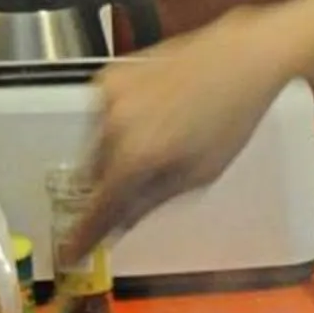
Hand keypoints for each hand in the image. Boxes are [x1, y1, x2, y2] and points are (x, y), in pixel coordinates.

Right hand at [76, 11, 301, 253]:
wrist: (242, 59)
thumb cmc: (232, 115)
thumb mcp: (200, 174)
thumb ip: (152, 201)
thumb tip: (122, 223)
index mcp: (136, 157)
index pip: (98, 209)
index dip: (84, 235)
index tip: (72, 253)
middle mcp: (114, 126)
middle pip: (94, 177)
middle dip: (112, 188)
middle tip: (141, 186)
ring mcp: (109, 96)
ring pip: (96, 144)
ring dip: (117, 153)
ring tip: (162, 141)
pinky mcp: (111, 75)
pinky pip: (103, 114)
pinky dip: (120, 123)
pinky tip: (155, 117)